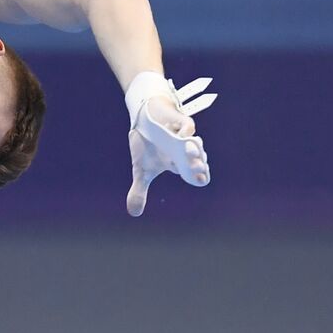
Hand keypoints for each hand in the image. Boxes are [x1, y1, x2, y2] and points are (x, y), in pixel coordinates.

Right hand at [126, 93, 213, 216]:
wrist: (144, 119)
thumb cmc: (147, 145)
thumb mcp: (141, 171)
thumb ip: (139, 191)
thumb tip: (133, 213)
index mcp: (176, 164)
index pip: (193, 173)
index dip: (197, 176)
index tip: (198, 179)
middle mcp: (183, 151)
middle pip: (196, 159)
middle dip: (197, 164)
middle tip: (199, 168)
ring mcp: (182, 136)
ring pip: (194, 142)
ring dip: (194, 148)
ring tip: (191, 153)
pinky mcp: (179, 121)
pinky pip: (187, 125)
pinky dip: (185, 130)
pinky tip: (182, 135)